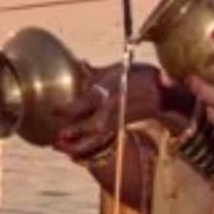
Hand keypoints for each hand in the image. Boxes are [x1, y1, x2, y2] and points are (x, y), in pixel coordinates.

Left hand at [51, 62, 172, 161]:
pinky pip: (100, 139)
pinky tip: (73, 149)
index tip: (52, 110)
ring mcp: (115, 120)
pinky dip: (85, 145)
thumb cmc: (139, 76)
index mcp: (107, 93)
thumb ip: (96, 72)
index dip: (66, 109)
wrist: (161, 92)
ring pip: (95, 138)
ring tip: (59, 147)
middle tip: (56, 140)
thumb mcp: (117, 69)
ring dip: (77, 145)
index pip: (83, 103)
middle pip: (90, 126)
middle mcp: (110, 109)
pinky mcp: (118, 127)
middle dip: (74, 133)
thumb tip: (81, 64)